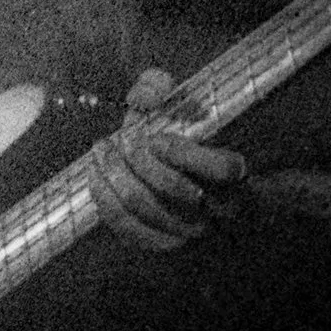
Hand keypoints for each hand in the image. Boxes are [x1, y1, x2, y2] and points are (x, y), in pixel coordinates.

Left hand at [87, 67, 247, 251]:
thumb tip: (141, 94)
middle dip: (137, 159)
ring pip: (144, 206)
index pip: (221, 170)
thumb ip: (157, 88)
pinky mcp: (161, 243)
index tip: (156, 138)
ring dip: (115, 173)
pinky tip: (96, 174)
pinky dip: (105, 196)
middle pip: (171, 188)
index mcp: (235, 174)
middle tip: (118, 138)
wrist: (204, 189)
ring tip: (101, 150)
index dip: (181, 153)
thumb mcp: (178, 106)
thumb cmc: (185, 139)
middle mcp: (218, 210)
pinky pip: (126, 225)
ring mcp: (189, 231)